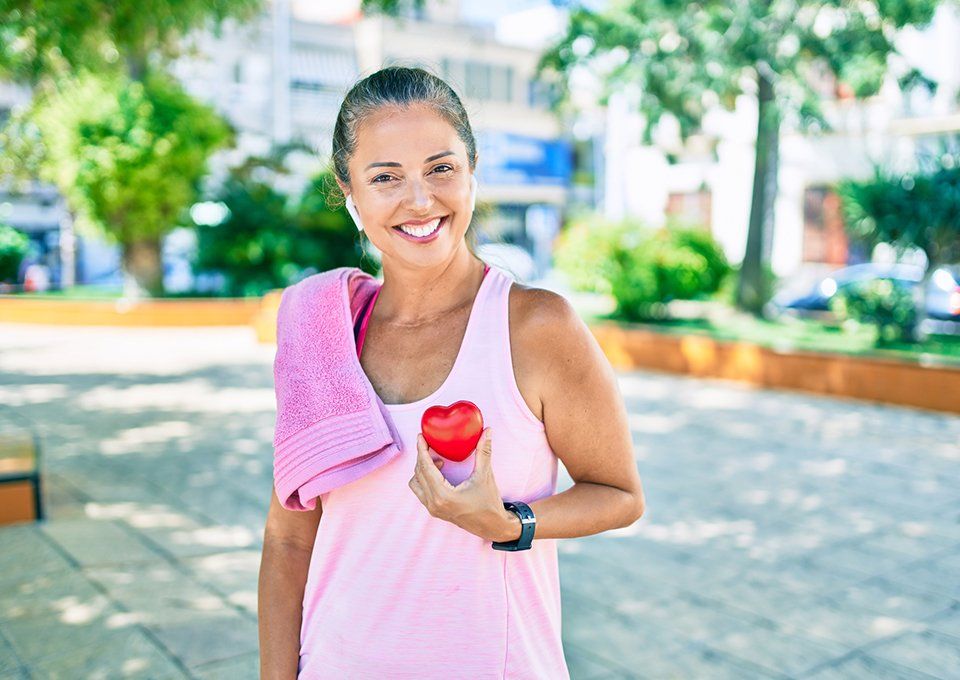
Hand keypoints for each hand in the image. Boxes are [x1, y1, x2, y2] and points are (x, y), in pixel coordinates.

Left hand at [408, 427, 517, 541]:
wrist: (492, 526)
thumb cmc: (489, 503)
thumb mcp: (485, 476)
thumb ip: (484, 452)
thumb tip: (488, 431)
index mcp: (444, 496)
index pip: (425, 468)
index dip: (421, 450)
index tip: (420, 437)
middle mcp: (434, 504)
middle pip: (418, 474)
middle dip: (422, 456)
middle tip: (429, 443)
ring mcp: (433, 509)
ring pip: (416, 483)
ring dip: (423, 469)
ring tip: (439, 461)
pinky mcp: (435, 511)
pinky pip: (421, 491)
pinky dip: (425, 479)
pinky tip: (440, 472)